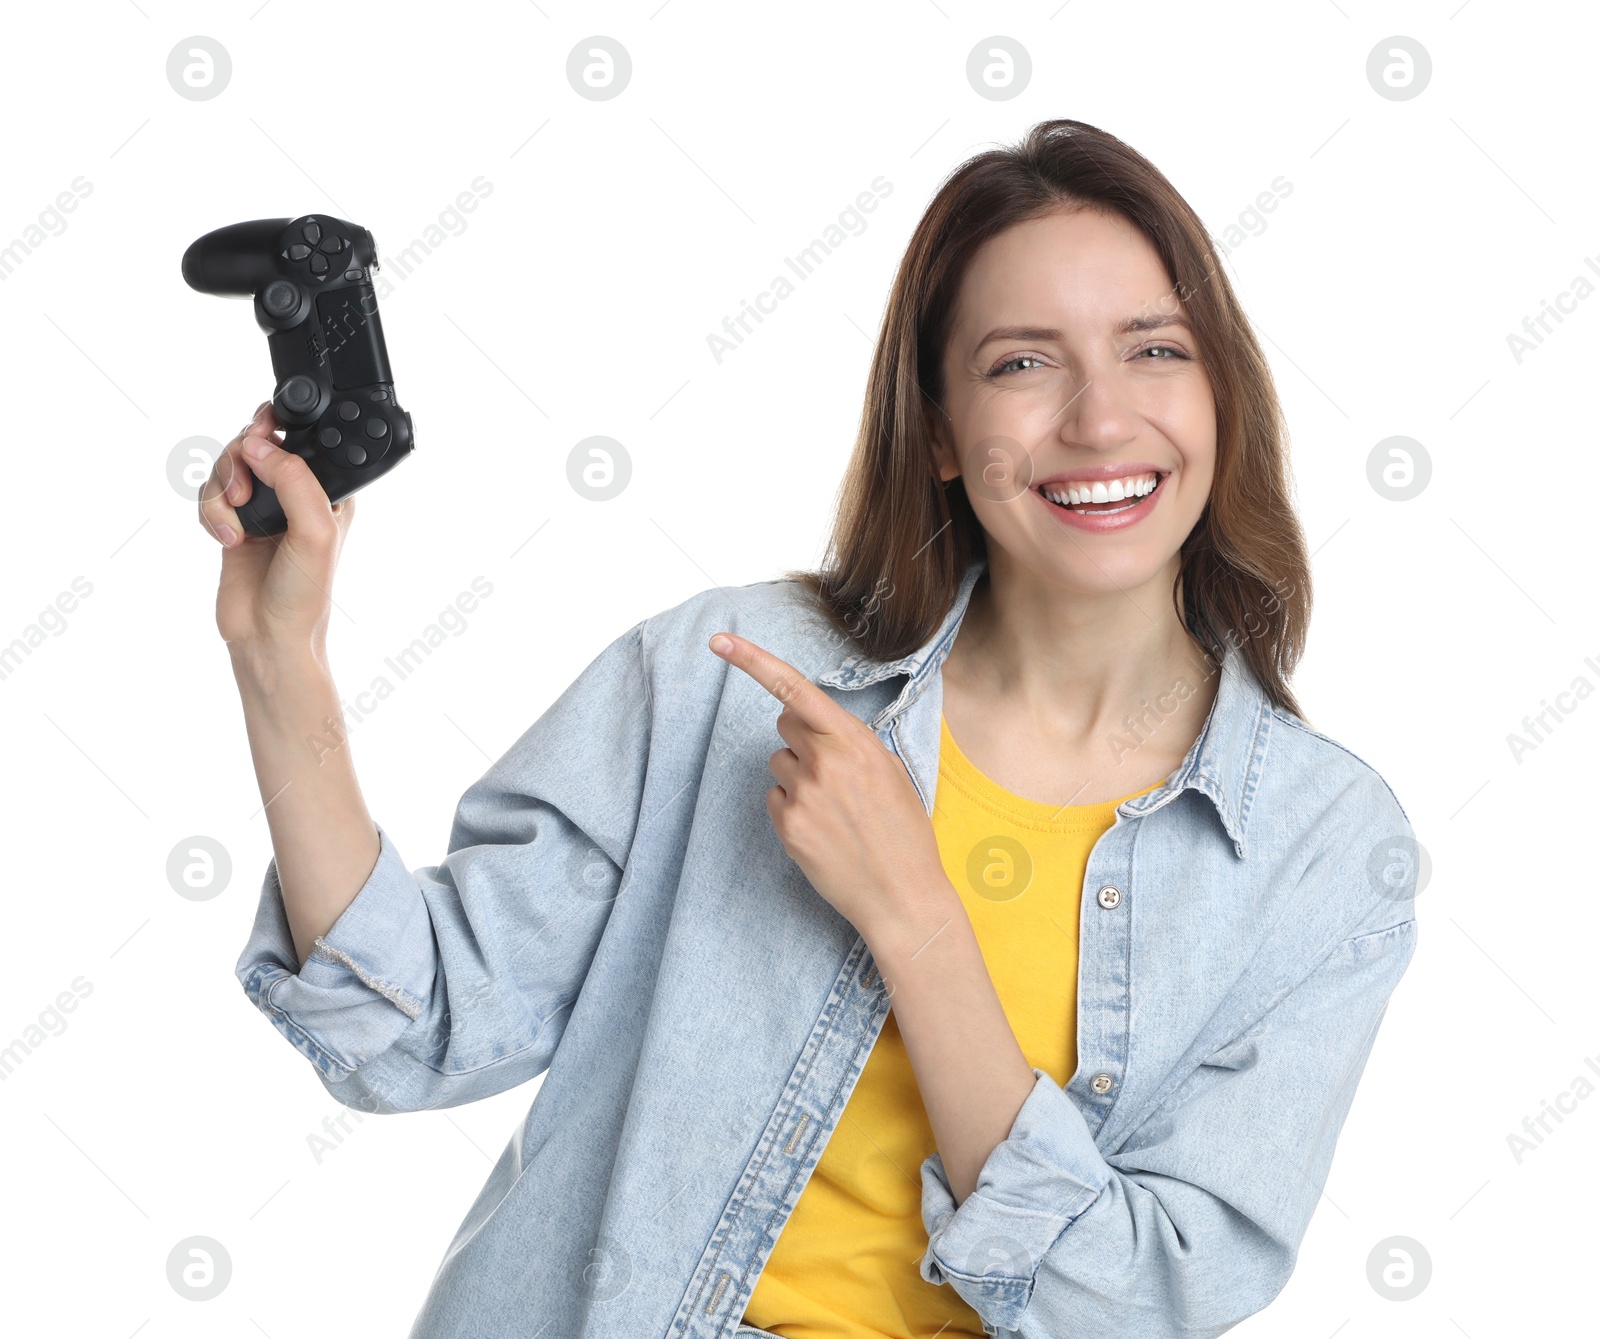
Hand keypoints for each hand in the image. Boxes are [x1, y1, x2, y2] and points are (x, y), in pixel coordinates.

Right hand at [197, 401, 356, 665]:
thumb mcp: (315, 533)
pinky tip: (227, 539)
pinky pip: (209, 494)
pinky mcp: (233, 523)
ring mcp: (262, 508)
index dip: (275, 427)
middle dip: (239, 460)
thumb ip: (295, 482)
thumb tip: (260, 447)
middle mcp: (293, 494)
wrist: (268, 637)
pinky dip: (210, 512)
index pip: (300, 438)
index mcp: (326, 490)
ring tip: (236, 524)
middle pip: (252, 444)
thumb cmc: (304, 593)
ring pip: (226, 466)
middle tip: (244, 492)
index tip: (259, 431)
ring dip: (222, 490)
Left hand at [709, 631, 950, 938]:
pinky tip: (822, 828)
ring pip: (779, 762)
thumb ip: (850, 741)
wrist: (902, 895)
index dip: (752, 660)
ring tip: (834, 808)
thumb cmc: (904, 832)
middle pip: (783, 723)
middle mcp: (824, 761)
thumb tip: (811, 725)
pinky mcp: (787, 825)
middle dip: (802, 738)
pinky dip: (793, 808)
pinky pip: (775, 797)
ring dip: (798, 776)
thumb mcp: (891, 771)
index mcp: (854, 741)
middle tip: (832, 770)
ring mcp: (802, 794)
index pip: (795, 688)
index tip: (719, 641)